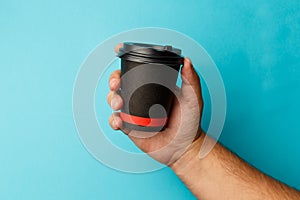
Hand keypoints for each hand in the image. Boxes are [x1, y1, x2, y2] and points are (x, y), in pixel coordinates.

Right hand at [107, 44, 203, 164]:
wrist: (185, 148)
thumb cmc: (191, 123)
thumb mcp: (193, 99)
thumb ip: (191, 80)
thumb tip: (187, 60)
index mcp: (153, 87)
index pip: (136, 71)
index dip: (125, 63)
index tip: (117, 51)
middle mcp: (141, 98)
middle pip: (120, 83)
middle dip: (113, 80)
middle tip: (116, 84)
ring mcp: (134, 113)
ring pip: (114, 100)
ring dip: (111, 99)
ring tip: (118, 104)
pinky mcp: (130, 128)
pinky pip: (116, 121)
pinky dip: (113, 120)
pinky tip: (119, 122)